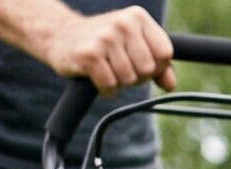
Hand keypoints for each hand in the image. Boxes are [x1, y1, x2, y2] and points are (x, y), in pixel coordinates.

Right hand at [42, 6, 174, 92]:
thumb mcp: (133, 44)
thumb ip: (158, 63)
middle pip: (148, 69)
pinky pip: (111, 85)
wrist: (59, 36)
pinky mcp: (89, 55)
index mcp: (138, 17)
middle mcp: (123, 23)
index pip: (165, 53)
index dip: (157, 67)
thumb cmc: (103, 42)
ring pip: (129, 79)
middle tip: (120, 68)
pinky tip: (97, 78)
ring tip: (107, 70)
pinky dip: (107, 89)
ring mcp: (105, 38)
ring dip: (119, 83)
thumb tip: (171, 85)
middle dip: (137, 77)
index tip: (141, 64)